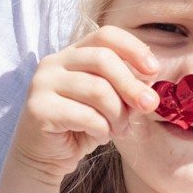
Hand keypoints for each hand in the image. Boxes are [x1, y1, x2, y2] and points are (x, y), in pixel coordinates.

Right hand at [8, 26, 158, 185]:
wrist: (47, 157)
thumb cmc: (82, 126)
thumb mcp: (112, 103)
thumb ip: (128, 89)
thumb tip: (150, 83)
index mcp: (73, 53)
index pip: (106, 35)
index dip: (133, 49)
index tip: (154, 70)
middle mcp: (54, 62)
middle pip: (103, 59)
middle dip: (132, 85)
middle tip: (149, 106)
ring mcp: (42, 84)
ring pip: (97, 89)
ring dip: (118, 114)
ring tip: (120, 129)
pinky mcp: (38, 109)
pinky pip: (85, 115)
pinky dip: (102, 129)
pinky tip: (101, 135)